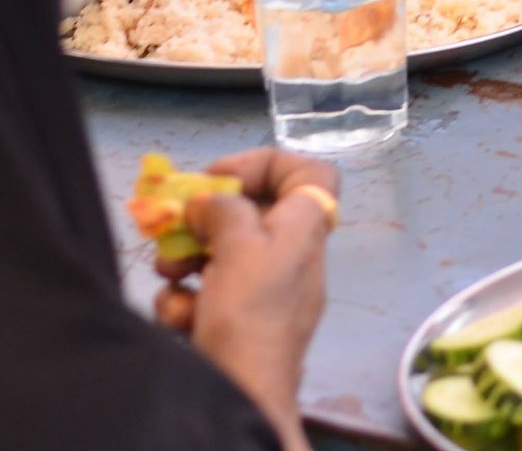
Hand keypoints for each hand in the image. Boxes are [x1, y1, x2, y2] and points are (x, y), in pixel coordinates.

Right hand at [154, 149, 336, 450]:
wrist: (244, 394)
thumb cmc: (250, 315)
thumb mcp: (240, 248)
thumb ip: (226, 209)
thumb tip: (212, 198)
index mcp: (304, 228)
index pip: (311, 172)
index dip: (267, 164)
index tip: (219, 176)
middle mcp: (291, 255)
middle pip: (250, 215)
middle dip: (203, 221)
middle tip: (174, 229)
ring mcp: (266, 290)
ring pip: (221, 256)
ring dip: (186, 263)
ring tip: (172, 277)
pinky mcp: (239, 323)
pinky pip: (208, 296)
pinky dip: (189, 302)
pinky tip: (183, 318)